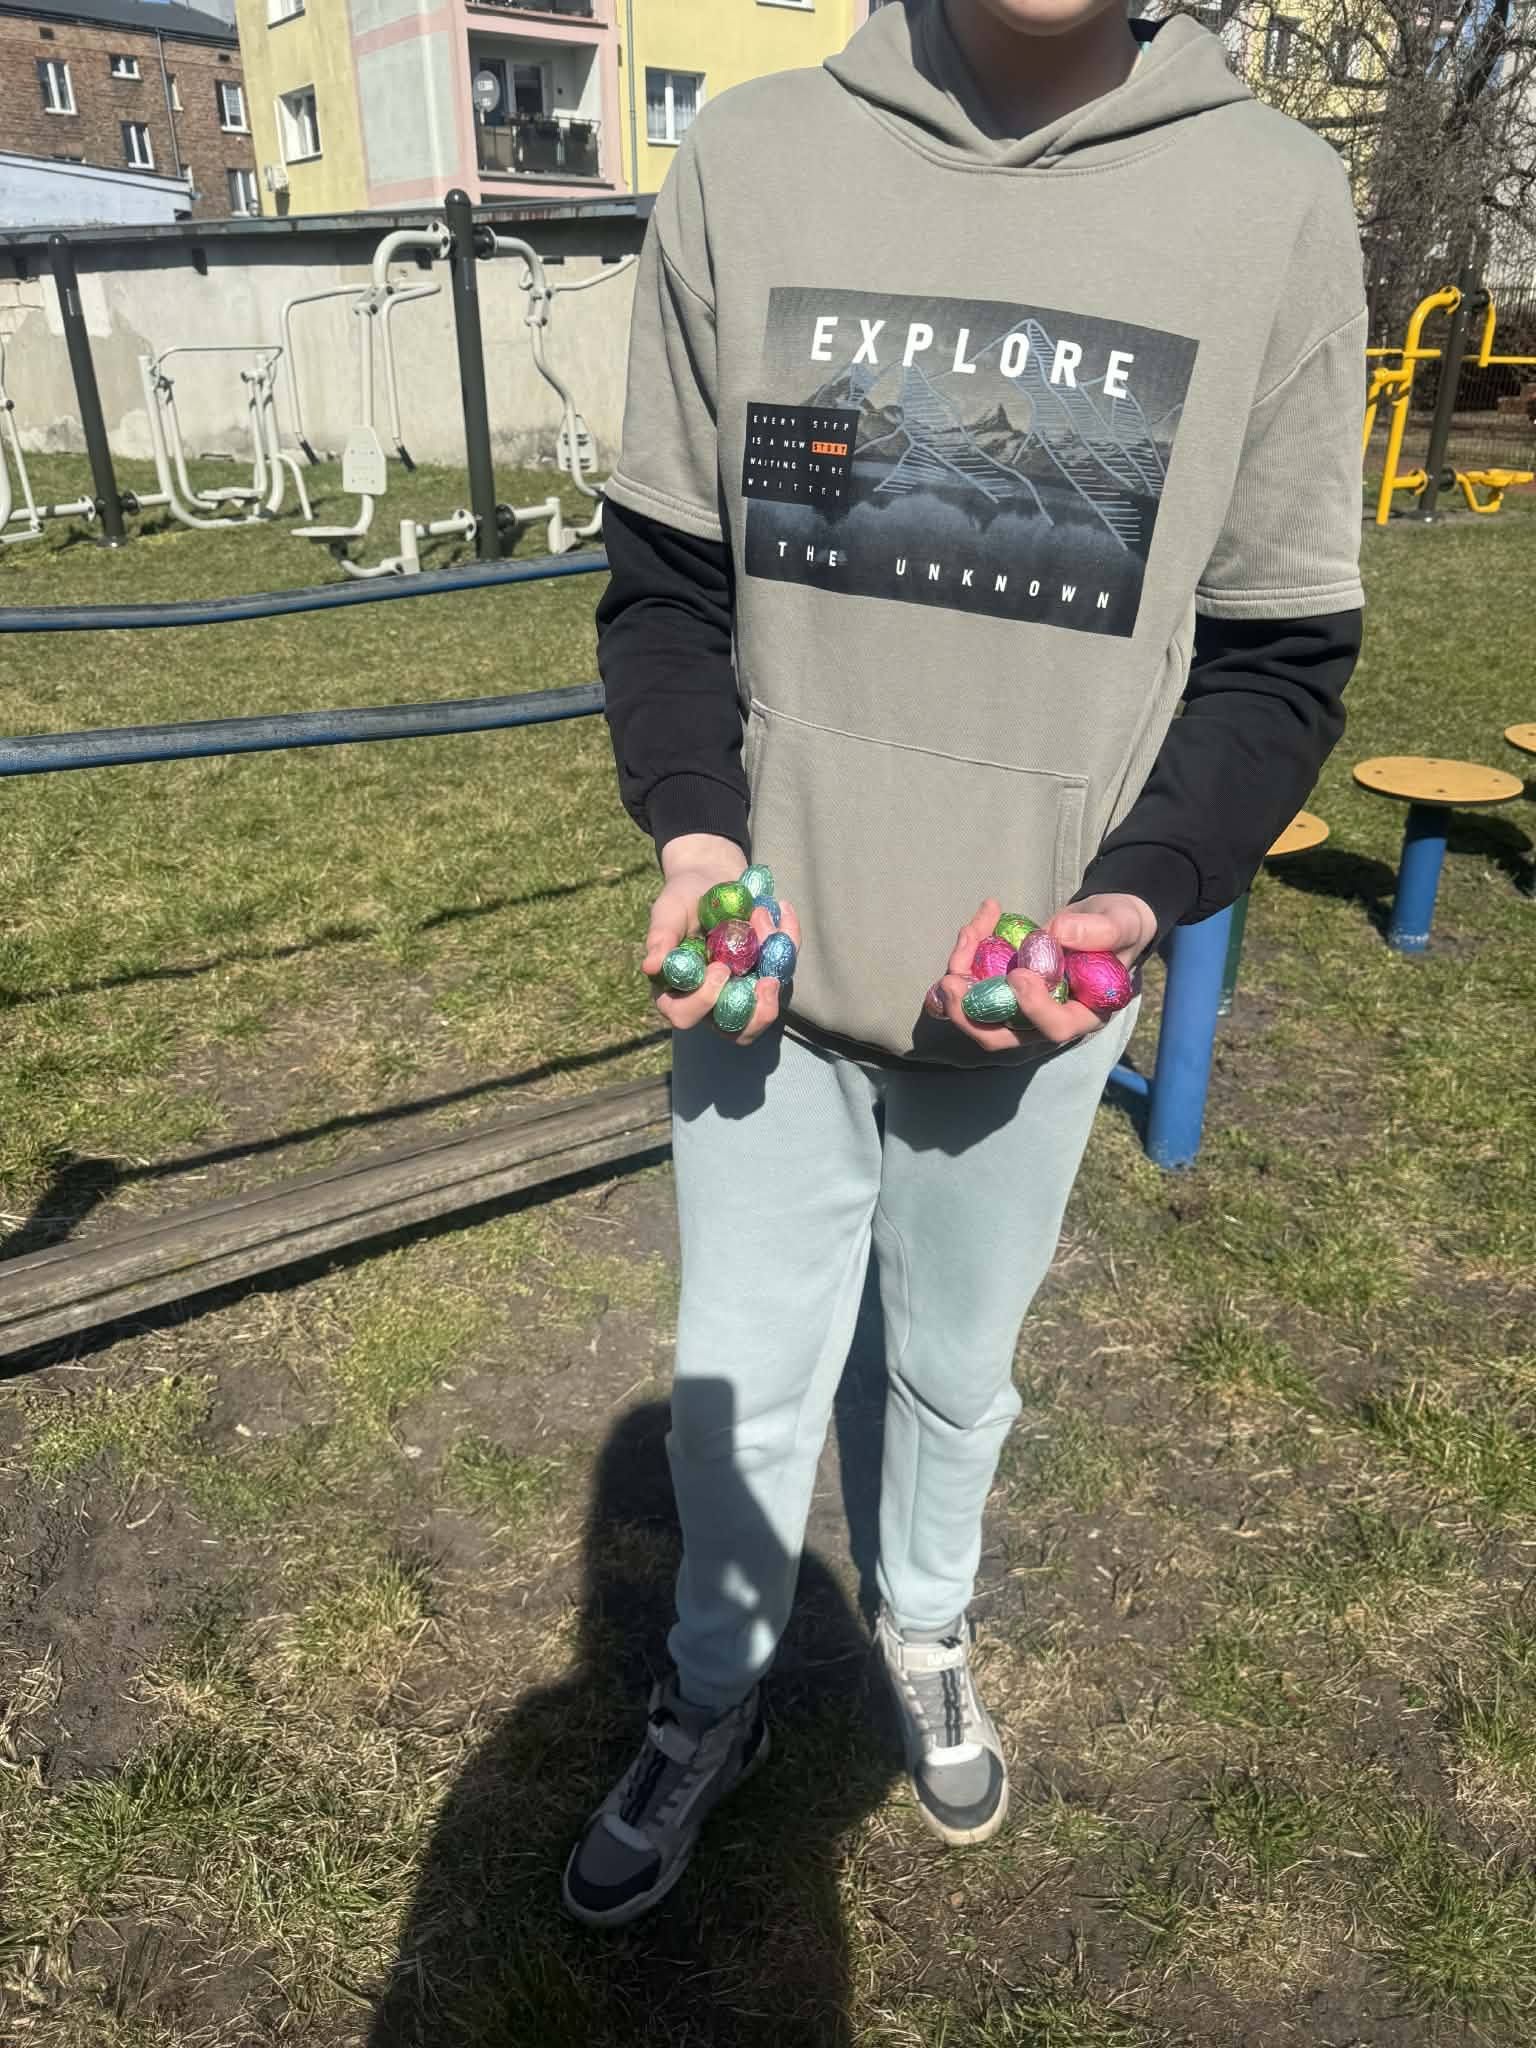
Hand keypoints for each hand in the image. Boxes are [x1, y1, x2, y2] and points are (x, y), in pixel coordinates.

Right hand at [644, 833, 800, 1048]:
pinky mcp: (766, 975)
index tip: (719, 968)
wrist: (710, 879)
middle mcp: (712, 1001)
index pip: (685, 1015)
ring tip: (777, 942)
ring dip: (779, 982)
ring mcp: (742, 992)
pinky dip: (789, 942)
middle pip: (735, 1032)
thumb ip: (660, 936)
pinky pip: (784, 970)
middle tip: (767, 982)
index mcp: (677, 991)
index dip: (704, 1001)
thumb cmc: (683, 898)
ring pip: (764, 1014)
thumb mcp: (669, 911)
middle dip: (756, 1014)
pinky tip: (784, 911)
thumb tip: (650, 967)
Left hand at [932, 892, 1151, 1055]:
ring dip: (961, 976)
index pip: (1056, 1028)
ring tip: (969, 932)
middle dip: (969, 1014)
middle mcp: (1044, 1020)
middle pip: (1000, 1037)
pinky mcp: (1000, 989)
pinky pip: (972, 984)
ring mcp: (1018, 1008)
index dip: (1032, 1008)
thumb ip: (1101, 931)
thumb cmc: (1118, 928)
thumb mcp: (1121, 923)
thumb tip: (1058, 933)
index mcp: (1083, 1014)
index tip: (1019, 975)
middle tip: (950, 982)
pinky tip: (976, 925)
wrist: (1101, 921)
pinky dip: (966, 956)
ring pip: (977, 1011)